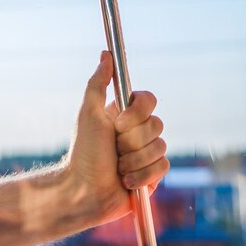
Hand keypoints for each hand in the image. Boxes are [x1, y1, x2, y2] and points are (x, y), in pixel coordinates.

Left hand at [63, 51, 168, 227]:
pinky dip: (142, 175)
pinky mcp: (153, 174)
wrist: (84, 192)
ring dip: (134, 160)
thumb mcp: (88, 114)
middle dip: (131, 141)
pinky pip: (162, 167)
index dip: (137, 113)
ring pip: (160, 148)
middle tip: (113, 150)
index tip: (118, 123)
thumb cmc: (83, 153)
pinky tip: (126, 181)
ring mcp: (147, 153)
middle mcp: (138, 132)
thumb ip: (98, 84)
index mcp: (125, 115)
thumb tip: (106, 54)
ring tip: (117, 168)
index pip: (149, 100)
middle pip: (157, 125)